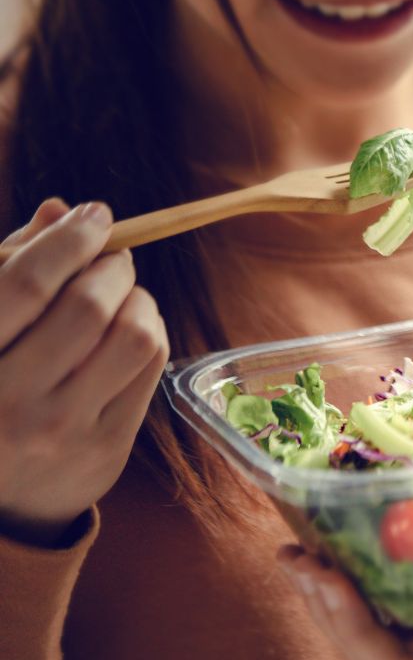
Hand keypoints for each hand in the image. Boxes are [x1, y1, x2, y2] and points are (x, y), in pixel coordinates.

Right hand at [0, 199, 168, 545]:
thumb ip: (10, 269)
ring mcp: (63, 430)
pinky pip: (152, 369)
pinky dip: (153, 332)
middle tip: (113, 257)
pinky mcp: (107, 448)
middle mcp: (11, 401)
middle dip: (112, 266)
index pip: (26, 283)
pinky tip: (133, 329)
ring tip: (123, 295)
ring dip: (140, 300)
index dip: (69, 239)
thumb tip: (60, 210)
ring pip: (134, 337)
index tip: (95, 215)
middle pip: (88, 307)